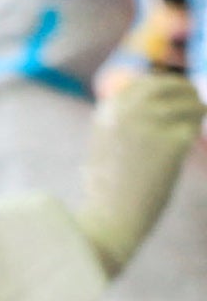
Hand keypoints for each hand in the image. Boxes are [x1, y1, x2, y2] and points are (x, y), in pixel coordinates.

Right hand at [81, 66, 203, 272]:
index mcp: (108, 111)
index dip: (165, 87)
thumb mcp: (106, 147)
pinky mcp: (171, 140)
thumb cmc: (107, 190)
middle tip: (194, 105)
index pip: (145, 82)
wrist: (110, 218)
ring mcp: (150, 123)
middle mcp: (128, 110)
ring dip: (195, 114)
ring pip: (189, 103)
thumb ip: (124, 122)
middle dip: (185, 92)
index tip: (176, 96)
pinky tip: (181, 150)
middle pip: (169, 85)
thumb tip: (151, 103)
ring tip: (187, 133)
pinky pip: (193, 127)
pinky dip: (192, 134)